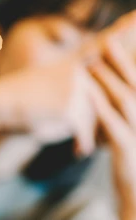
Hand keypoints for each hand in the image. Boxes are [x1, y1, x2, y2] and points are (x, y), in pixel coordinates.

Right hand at [0, 57, 97, 155]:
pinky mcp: (68, 108)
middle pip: (100, 103)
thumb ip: (71, 98)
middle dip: (99, 123)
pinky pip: (83, 128)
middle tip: (97, 141)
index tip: (93, 127)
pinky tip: (79, 151)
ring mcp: (74, 90)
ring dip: (92, 134)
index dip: (98, 111)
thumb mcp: (47, 91)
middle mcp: (78, 75)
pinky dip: (83, 142)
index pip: (98, 91)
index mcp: (74, 67)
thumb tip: (94, 118)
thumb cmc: (19, 101)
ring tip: (87, 147)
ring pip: (94, 117)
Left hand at [88, 37, 135, 219]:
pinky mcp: (129, 152)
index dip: (133, 67)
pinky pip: (115, 126)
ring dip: (110, 79)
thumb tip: (107, 109)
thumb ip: (120, 128)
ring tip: (94, 58)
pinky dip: (101, 108)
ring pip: (127, 101)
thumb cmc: (135, 179)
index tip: (117, 44)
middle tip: (107, 40)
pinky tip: (88, 94)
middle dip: (123, 63)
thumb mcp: (128, 147)